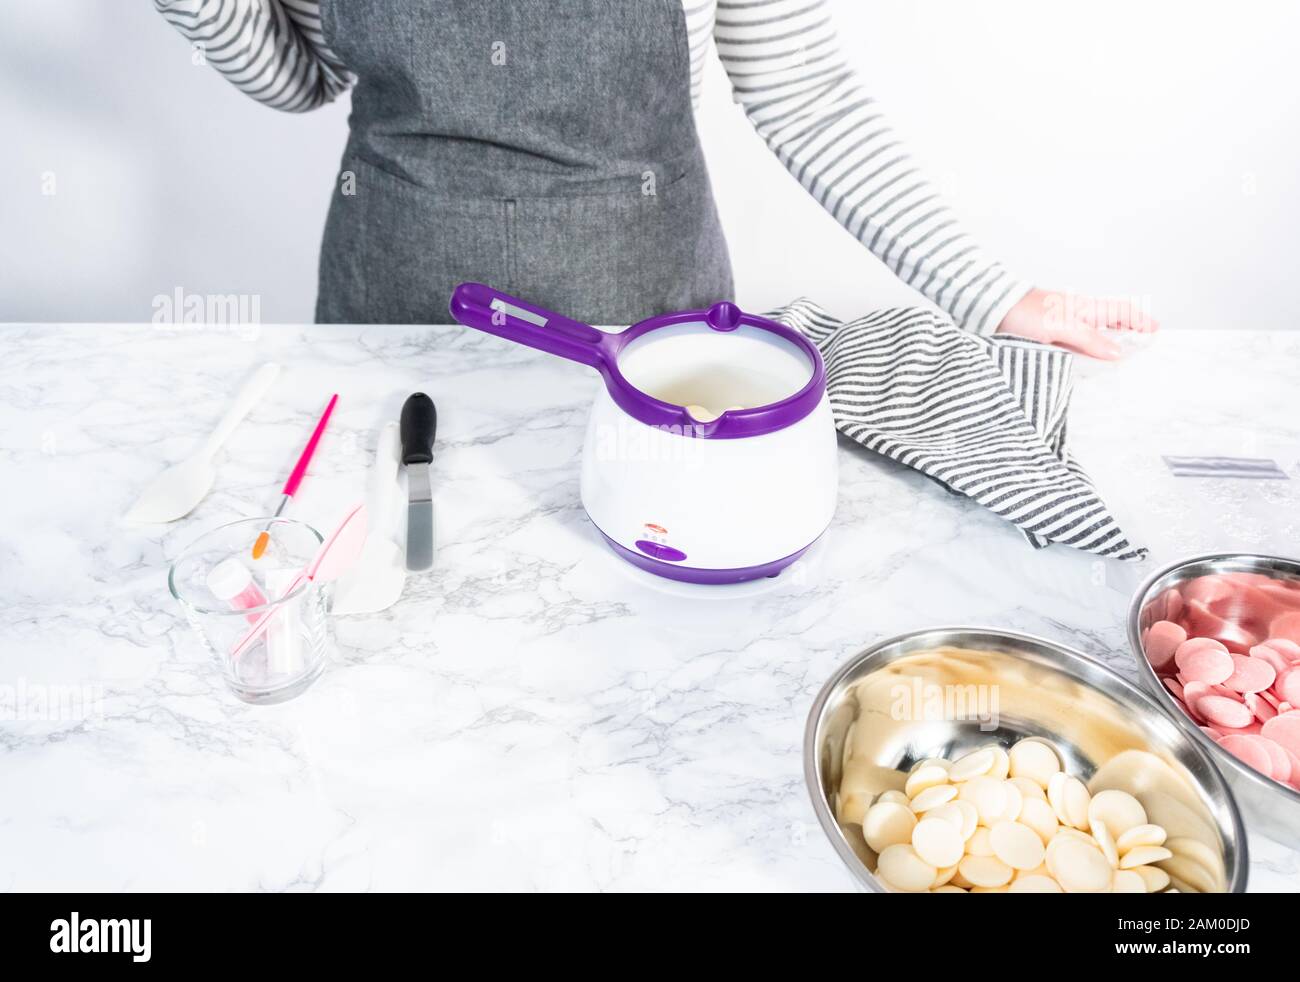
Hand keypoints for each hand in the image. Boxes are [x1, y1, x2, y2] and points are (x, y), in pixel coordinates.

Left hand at [995, 288, 1157, 359]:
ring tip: (1119, 364)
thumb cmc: (1025, 313)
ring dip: (1106, 347)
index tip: (1156, 332)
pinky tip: (1085, 366)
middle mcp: (1078, 315)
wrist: (993, 310)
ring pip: (1093, 337)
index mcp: (1086, 308)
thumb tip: (1118, 353)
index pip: (1122, 311)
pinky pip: (1075, 345)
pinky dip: (1085, 354)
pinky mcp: (1049, 336)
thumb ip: (1089, 340)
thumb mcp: (1062, 328)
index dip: (1140, 321)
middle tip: (1142, 352)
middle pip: (1111, 324)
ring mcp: (1063, 325)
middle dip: (1128, 335)